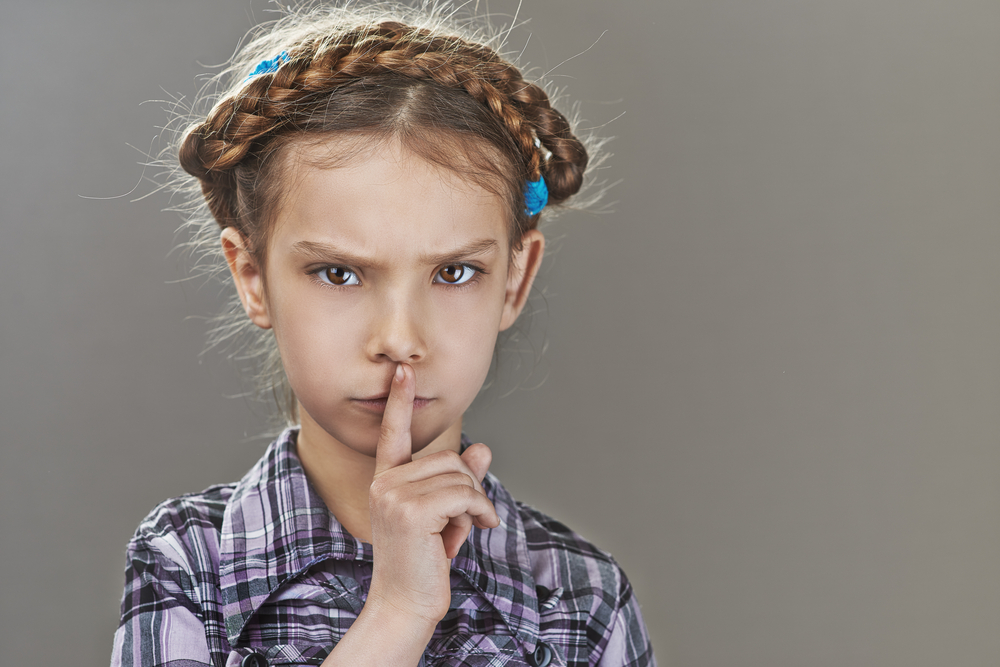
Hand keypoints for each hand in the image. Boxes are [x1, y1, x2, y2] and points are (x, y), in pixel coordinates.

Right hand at [366, 363, 498, 625]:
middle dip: (470, 486)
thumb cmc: (424, 560)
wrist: (406, 603)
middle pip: (448, 457)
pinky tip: (480, 528)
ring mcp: (393, 495)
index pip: (393, 434)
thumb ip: (461, 480)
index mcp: (387, 480)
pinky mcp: (410, 510)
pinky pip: (464, 493)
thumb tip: (483, 447)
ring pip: (459, 475)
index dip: (401, 401)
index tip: (403, 371)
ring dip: (476, 503)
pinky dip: (480, 510)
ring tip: (466, 528)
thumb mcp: (446, 514)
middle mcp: (385, 482)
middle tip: (468, 518)